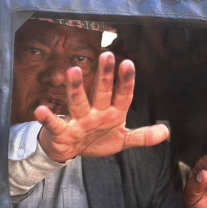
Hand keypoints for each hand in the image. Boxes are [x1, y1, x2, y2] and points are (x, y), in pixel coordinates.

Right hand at [36, 52, 169, 162]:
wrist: (69, 151)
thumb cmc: (95, 140)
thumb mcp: (121, 140)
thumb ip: (142, 136)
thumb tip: (166, 132)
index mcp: (112, 113)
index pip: (123, 95)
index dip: (126, 81)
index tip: (128, 63)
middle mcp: (95, 113)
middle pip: (101, 92)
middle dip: (104, 75)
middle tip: (107, 55)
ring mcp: (78, 120)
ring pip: (78, 101)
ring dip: (75, 87)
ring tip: (72, 70)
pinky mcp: (61, 131)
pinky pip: (55, 123)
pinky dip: (47, 117)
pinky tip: (40, 110)